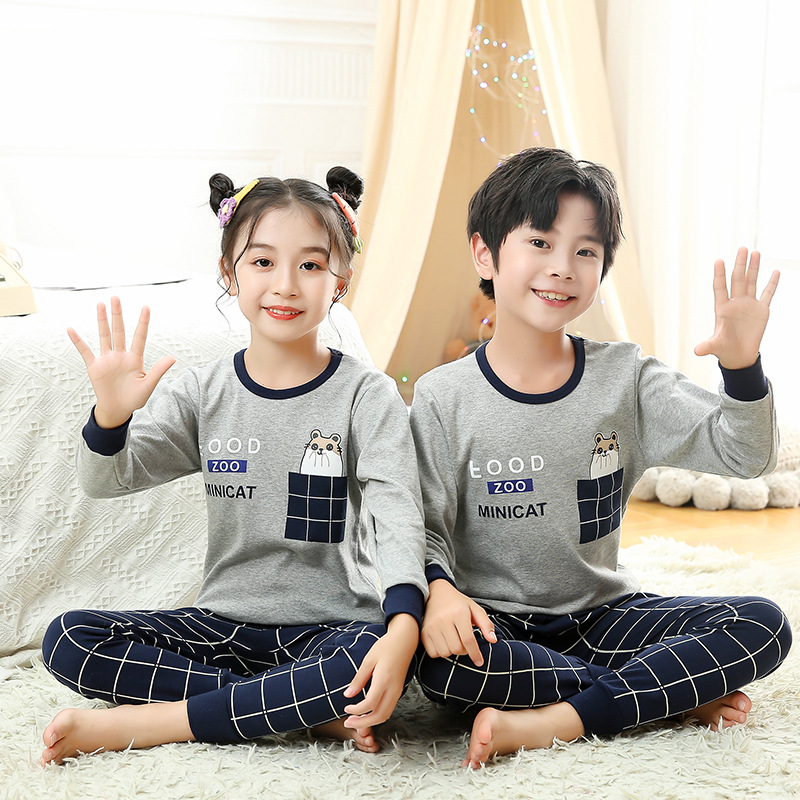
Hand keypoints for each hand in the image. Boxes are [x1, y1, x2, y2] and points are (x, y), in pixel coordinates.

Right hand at [68, 296, 175, 427]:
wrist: (118, 409)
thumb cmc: (135, 398)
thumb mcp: (149, 385)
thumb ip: (158, 370)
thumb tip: (173, 358)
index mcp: (135, 359)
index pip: (140, 336)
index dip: (143, 323)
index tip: (146, 307)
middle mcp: (120, 355)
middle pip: (119, 331)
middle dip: (117, 315)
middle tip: (115, 297)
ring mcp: (107, 359)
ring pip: (104, 336)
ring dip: (102, 321)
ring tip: (100, 304)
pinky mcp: (94, 366)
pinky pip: (85, 351)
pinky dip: (78, 341)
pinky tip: (71, 330)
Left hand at [341, 613, 418, 729]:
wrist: (405, 640)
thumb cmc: (387, 646)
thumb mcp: (369, 660)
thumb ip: (359, 679)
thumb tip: (348, 695)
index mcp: (384, 679)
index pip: (370, 704)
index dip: (357, 710)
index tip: (346, 709)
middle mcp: (393, 688)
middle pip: (380, 715)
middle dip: (363, 723)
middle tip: (348, 723)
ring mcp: (398, 690)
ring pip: (386, 714)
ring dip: (371, 721)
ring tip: (356, 720)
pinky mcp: (399, 690)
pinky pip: (389, 708)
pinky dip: (378, 715)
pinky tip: (367, 712)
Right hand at [420, 579, 495, 665]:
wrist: (436, 592)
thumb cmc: (458, 603)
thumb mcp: (475, 609)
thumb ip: (486, 624)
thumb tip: (493, 640)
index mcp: (459, 613)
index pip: (468, 639)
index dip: (475, 653)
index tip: (479, 662)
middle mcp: (443, 619)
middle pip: (457, 648)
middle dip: (464, 650)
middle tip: (465, 642)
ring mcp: (431, 626)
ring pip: (445, 653)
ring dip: (452, 651)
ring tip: (454, 640)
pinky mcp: (424, 632)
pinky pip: (433, 653)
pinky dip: (440, 652)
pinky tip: (444, 642)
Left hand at [694, 247, 779, 369]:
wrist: (738, 355)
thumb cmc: (724, 349)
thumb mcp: (715, 347)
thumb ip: (707, 346)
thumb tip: (697, 351)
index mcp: (722, 309)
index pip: (720, 288)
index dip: (719, 275)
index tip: (718, 260)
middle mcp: (735, 303)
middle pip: (737, 280)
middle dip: (739, 264)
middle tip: (742, 248)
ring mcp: (749, 305)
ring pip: (751, 282)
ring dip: (754, 268)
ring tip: (755, 252)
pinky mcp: (761, 311)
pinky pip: (767, 294)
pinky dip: (772, 284)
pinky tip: (775, 272)